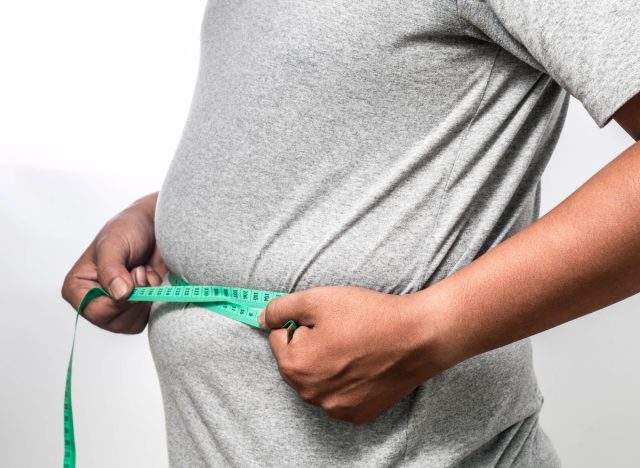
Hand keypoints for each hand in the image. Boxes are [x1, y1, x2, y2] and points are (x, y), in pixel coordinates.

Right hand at [61, 192, 166, 333]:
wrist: (157, 227)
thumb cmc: (129, 230)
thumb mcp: (114, 243)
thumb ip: (112, 269)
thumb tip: (120, 294)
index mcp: (77, 288)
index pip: (94, 311)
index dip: (117, 300)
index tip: (133, 275)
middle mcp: (94, 303)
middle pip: (114, 322)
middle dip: (135, 296)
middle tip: (139, 270)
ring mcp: (116, 309)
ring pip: (132, 323)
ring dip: (146, 296)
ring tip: (144, 271)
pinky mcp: (137, 311)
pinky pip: (148, 319)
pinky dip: (155, 299)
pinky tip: (152, 279)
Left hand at [258, 285, 453, 423]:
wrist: (416, 338)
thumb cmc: (367, 316)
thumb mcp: (316, 299)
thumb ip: (280, 308)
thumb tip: (262, 319)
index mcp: (294, 366)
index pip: (279, 338)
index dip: (300, 322)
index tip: (324, 318)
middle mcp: (310, 393)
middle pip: (297, 362)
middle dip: (310, 344)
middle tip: (340, 329)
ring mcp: (334, 408)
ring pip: (318, 379)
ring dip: (327, 364)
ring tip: (354, 345)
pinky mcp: (357, 413)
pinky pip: (339, 394)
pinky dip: (346, 381)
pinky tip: (364, 364)